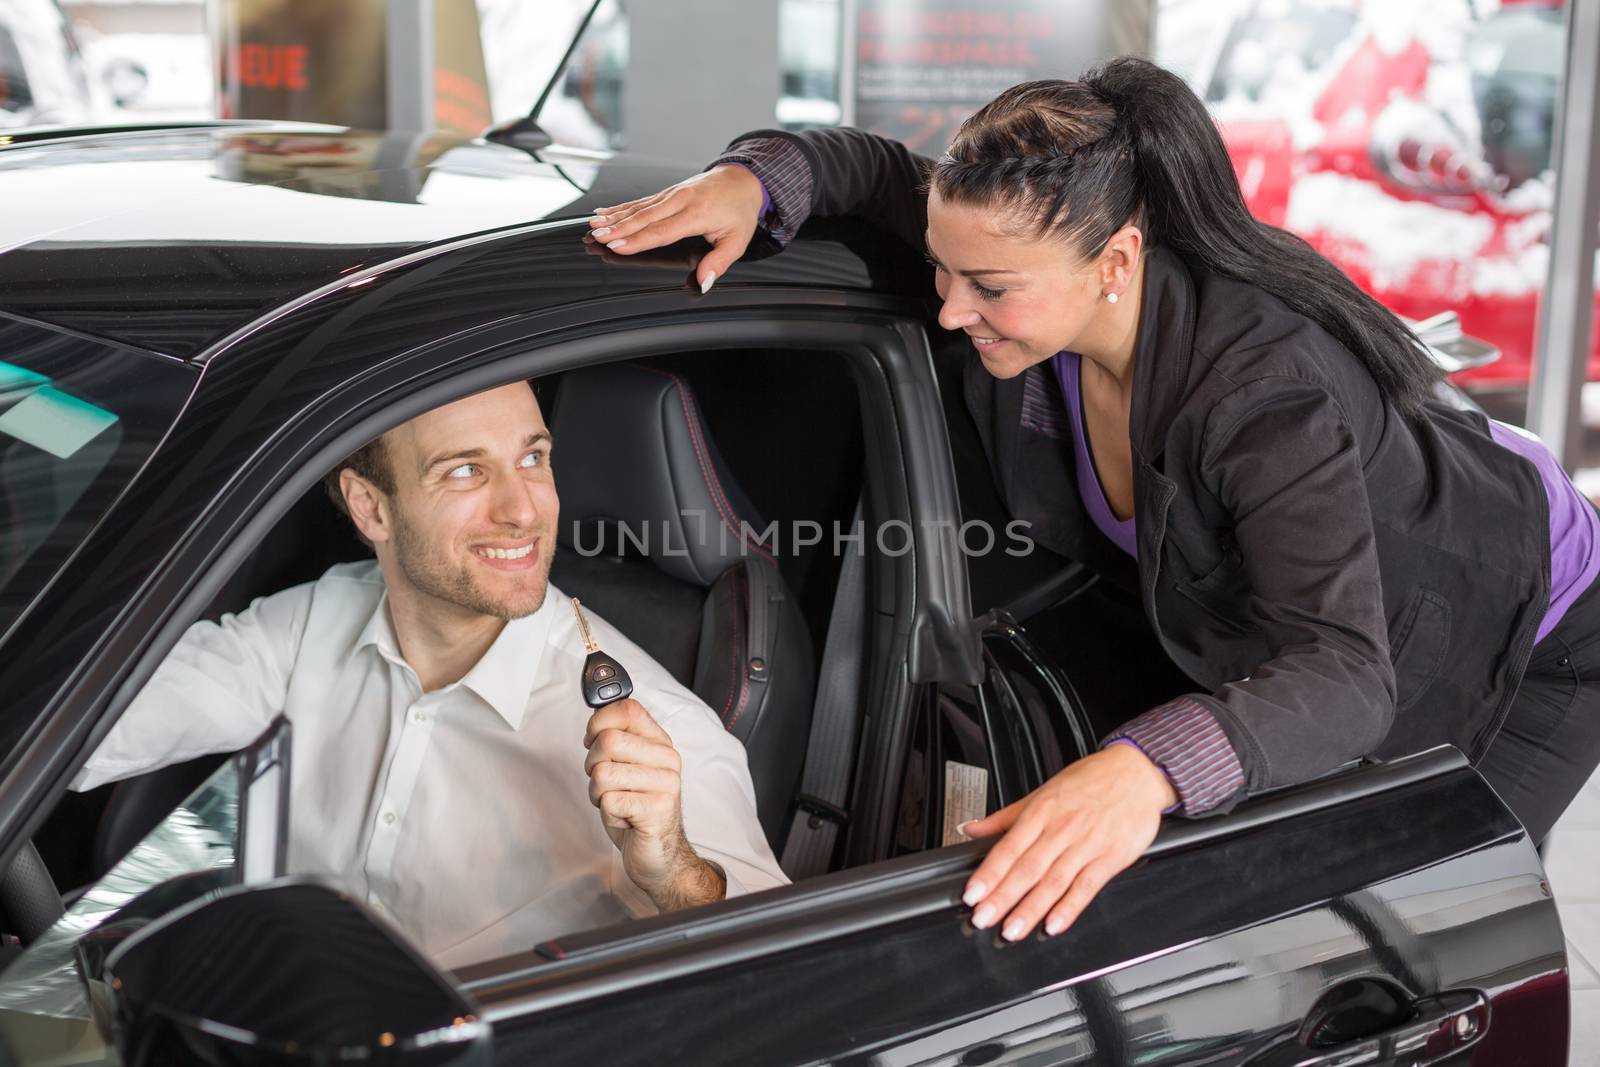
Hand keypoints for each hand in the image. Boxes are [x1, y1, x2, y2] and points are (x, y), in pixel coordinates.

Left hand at [583, 698, 724, 910]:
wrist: (660, 856)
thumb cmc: (637, 810)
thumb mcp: (627, 768)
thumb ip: (617, 740)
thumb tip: (596, 716)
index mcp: (660, 743)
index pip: (628, 709)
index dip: (599, 721)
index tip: (592, 739)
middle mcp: (667, 759)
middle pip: (608, 740)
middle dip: (592, 765)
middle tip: (606, 783)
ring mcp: (665, 784)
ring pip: (603, 772)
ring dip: (598, 792)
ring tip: (616, 801)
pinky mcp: (657, 809)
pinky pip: (609, 800)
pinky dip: (607, 812)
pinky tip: (623, 818)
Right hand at [587, 164, 765, 291]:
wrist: (742, 179)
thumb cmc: (739, 211)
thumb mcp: (737, 241)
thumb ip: (719, 263)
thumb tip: (703, 281)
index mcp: (696, 214)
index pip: (661, 231)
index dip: (637, 240)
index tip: (617, 245)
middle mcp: (681, 201)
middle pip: (644, 217)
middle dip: (618, 227)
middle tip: (598, 236)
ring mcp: (672, 194)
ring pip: (639, 207)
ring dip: (615, 216)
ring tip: (595, 225)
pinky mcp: (668, 193)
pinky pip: (641, 201)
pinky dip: (621, 207)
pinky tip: (605, 212)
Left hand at [961, 744, 1176, 940]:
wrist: (1137, 773)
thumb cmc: (1091, 780)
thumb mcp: (1044, 791)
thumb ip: (1006, 816)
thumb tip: (972, 829)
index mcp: (1042, 812)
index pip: (1008, 848)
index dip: (989, 873)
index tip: (972, 894)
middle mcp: (1062, 829)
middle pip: (1027, 869)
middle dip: (1002, 897)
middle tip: (983, 918)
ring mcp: (1086, 845)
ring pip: (1053, 882)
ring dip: (1031, 909)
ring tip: (1012, 930)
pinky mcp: (1110, 859)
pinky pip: (1086, 887)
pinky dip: (1069, 908)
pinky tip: (1054, 924)